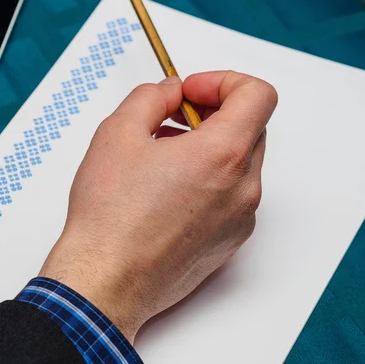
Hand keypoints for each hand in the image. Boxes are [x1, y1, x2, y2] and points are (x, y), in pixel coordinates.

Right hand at [39, 71, 277, 342]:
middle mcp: (243, 188)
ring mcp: (240, 218)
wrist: (107, 281)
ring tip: (164, 153)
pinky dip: (210, 179)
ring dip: (209, 146)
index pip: (257, 94)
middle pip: (250, 127)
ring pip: (240, 162)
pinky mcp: (230, 241)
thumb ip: (150, 97)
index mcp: (223, 154)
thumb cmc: (110, 217)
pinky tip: (169, 187)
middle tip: (174, 117)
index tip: (192, 93)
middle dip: (213, 112)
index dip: (223, 81)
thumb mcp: (118, 134)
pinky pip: (232, 195)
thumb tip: (170, 92)